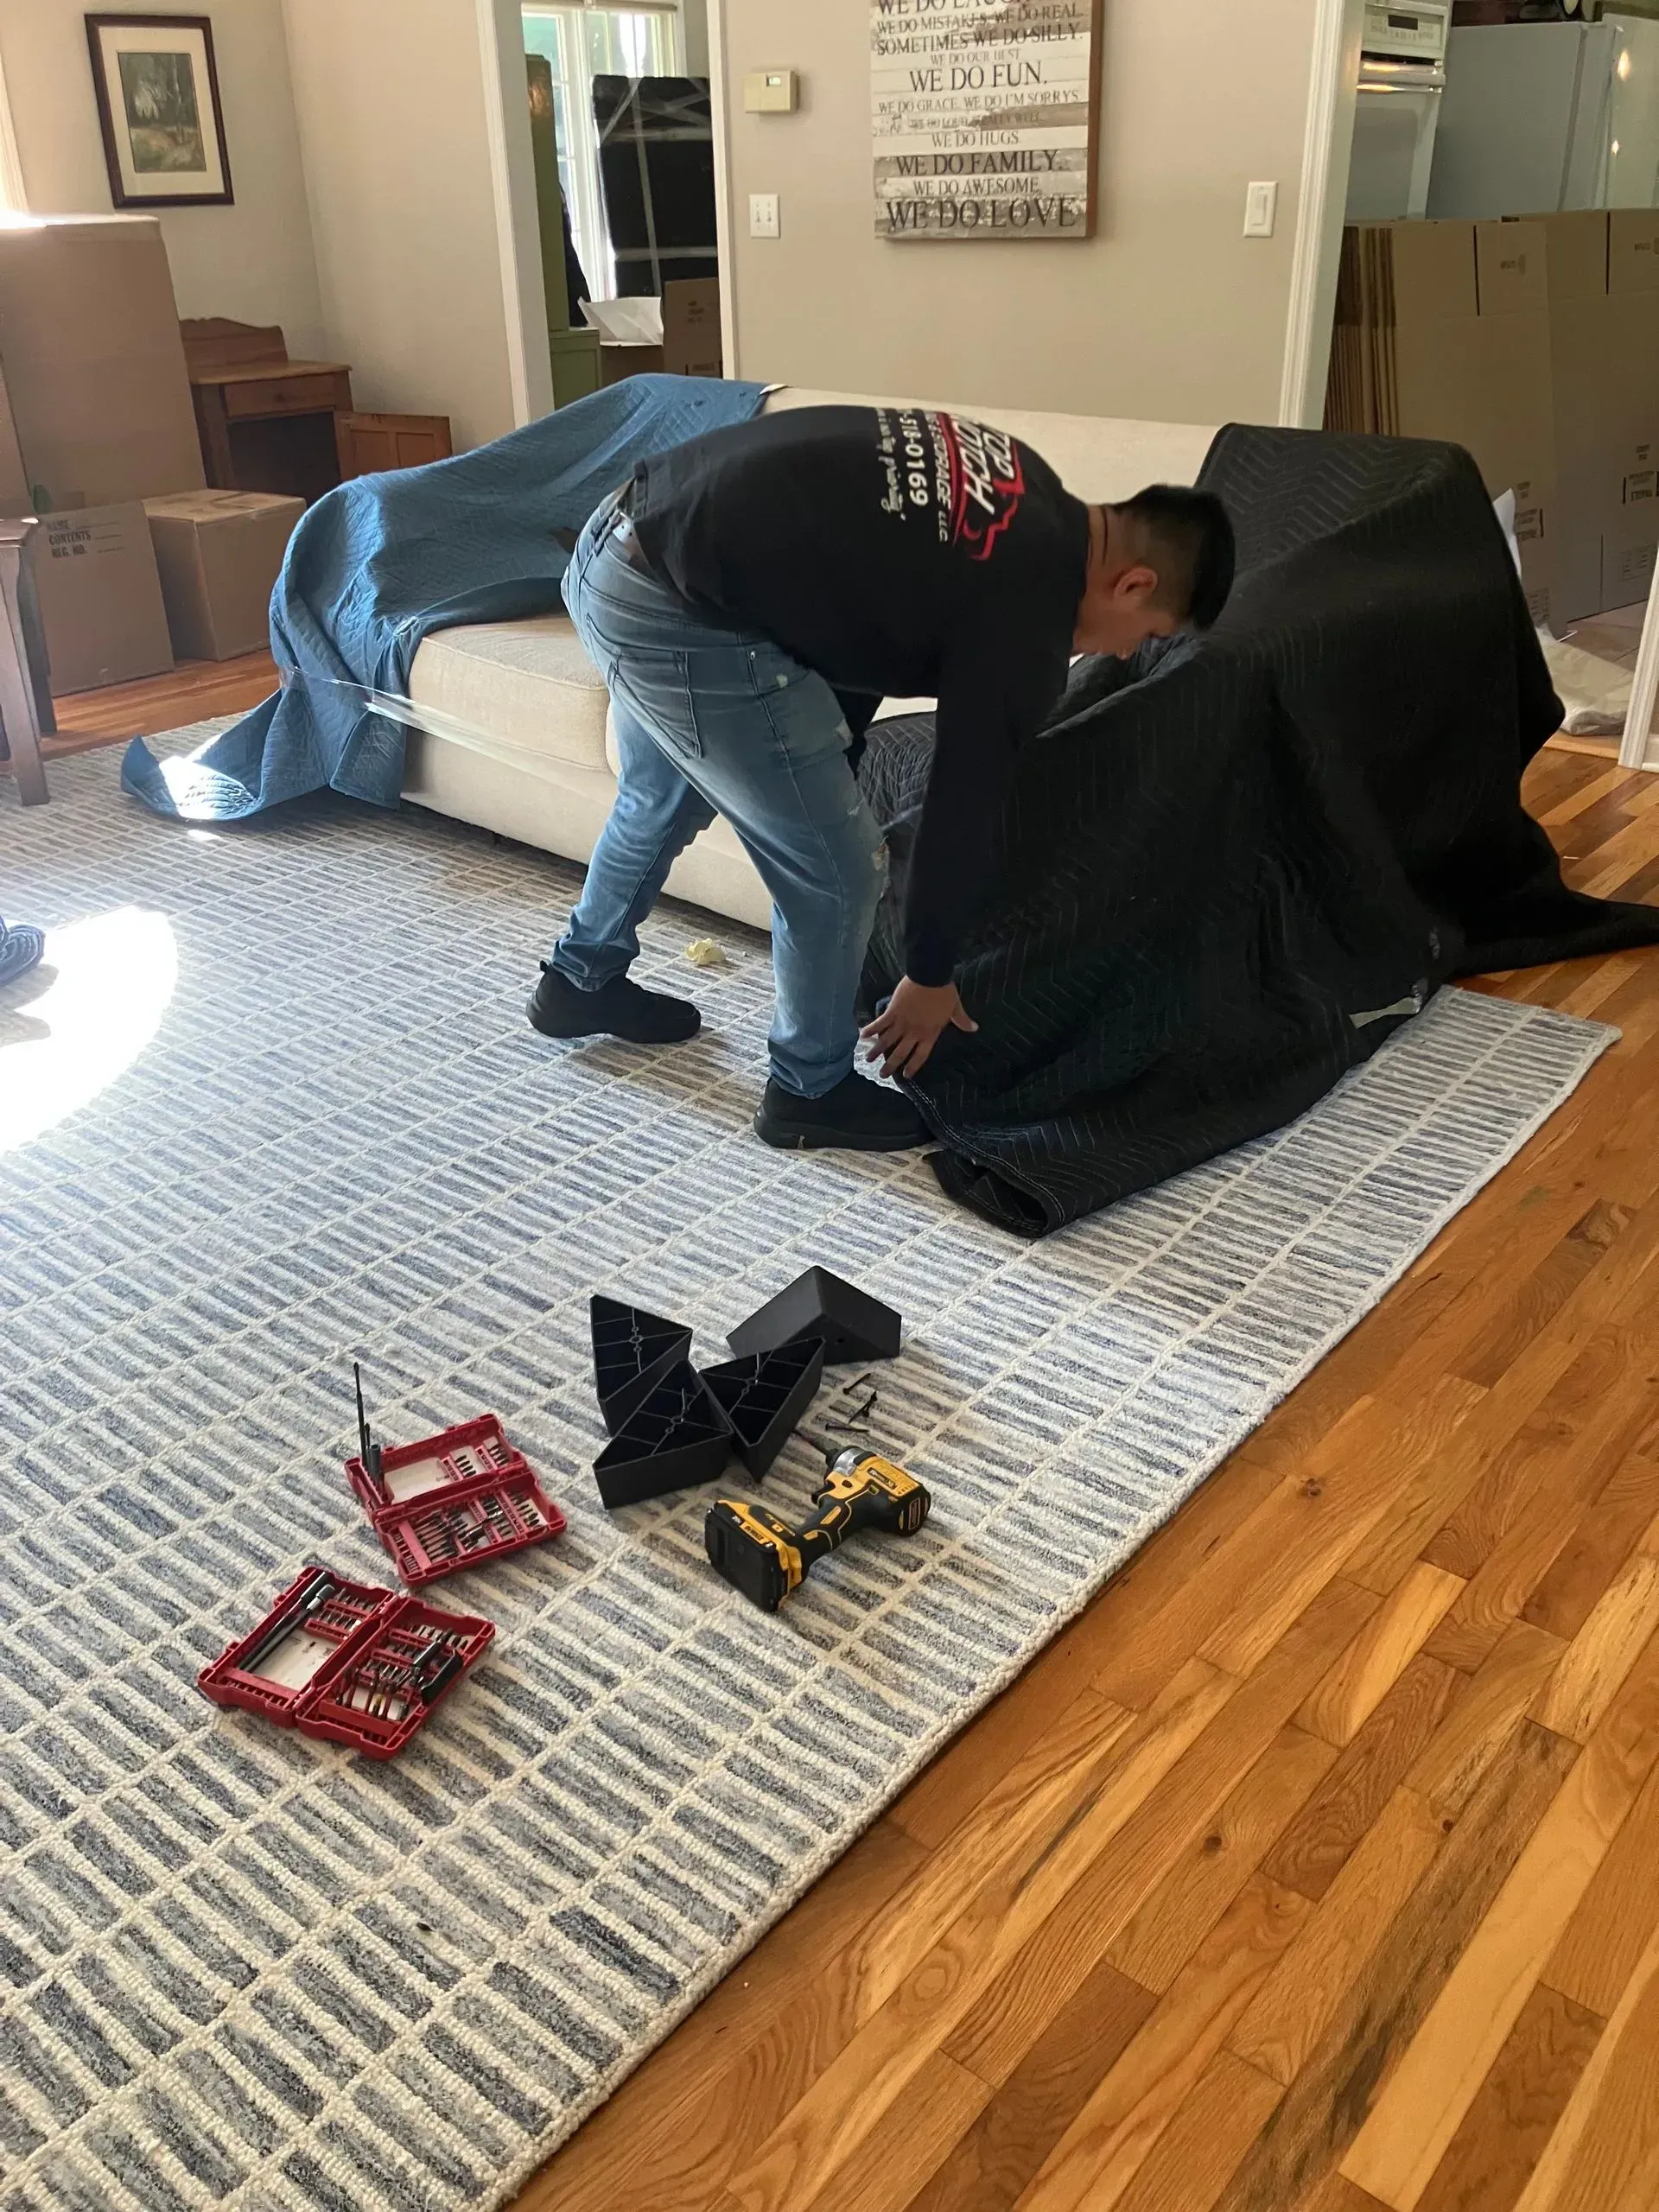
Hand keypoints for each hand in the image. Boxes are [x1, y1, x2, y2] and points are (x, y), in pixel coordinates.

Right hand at [860, 977, 977, 1079]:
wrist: (930, 976)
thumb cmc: (944, 992)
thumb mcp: (955, 1008)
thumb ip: (962, 1021)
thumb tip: (975, 1028)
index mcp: (930, 1033)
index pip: (921, 1055)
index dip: (913, 1065)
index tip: (906, 1075)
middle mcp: (914, 1032)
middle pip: (901, 1052)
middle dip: (891, 1065)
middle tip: (883, 1075)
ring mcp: (902, 1022)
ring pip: (887, 1040)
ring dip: (877, 1050)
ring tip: (868, 1059)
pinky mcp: (893, 1011)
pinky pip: (880, 1023)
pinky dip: (871, 1029)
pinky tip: (862, 1035)